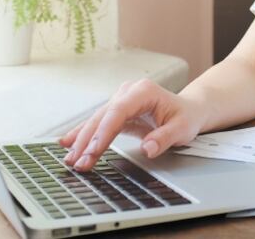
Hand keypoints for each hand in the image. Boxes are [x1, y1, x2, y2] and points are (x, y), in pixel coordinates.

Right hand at [59, 79, 206, 170]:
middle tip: (78, 163)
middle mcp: (128, 92)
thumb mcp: (182, 128)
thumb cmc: (186, 117)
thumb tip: (148, 148)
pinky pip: (98, 122)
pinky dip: (83, 134)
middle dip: (88, 141)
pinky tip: (66, 142)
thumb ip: (165, 138)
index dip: (104, 132)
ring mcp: (121, 99)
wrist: (188, 109)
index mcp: (144, 91)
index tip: (93, 151)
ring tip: (69, 159)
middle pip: (103, 117)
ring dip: (82, 140)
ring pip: (96, 120)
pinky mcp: (116, 109)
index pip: (118, 112)